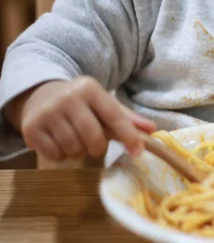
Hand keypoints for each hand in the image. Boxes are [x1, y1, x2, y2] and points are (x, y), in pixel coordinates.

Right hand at [5, 77, 155, 160]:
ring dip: (78, 151)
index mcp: (90, 89)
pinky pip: (55, 154)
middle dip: (98, 147)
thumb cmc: (81, 104)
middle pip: (94, 139)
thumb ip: (127, 118)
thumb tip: (152, 129)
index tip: (138, 152)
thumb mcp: (104, 104)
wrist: (39, 94)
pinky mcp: (31, 127)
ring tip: (74, 138)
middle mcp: (68, 98)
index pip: (115, 117)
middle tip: (94, 143)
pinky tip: (58, 141)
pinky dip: (60, 154)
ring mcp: (47, 112)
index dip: (129, 137)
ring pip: (74, 148)